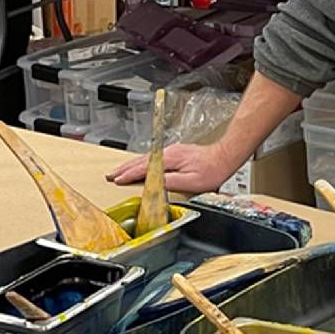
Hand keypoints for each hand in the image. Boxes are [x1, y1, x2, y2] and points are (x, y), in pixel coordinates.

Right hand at [105, 143, 238, 192]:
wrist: (224, 157)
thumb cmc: (211, 171)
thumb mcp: (191, 182)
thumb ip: (170, 182)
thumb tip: (153, 183)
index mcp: (170, 159)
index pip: (144, 167)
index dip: (129, 174)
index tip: (117, 180)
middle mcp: (169, 152)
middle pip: (141, 161)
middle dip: (124, 168)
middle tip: (110, 175)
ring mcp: (172, 151)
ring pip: (145, 158)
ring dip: (130, 165)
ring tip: (118, 171)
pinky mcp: (175, 153)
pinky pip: (152, 157)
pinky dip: (141, 163)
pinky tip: (138, 166)